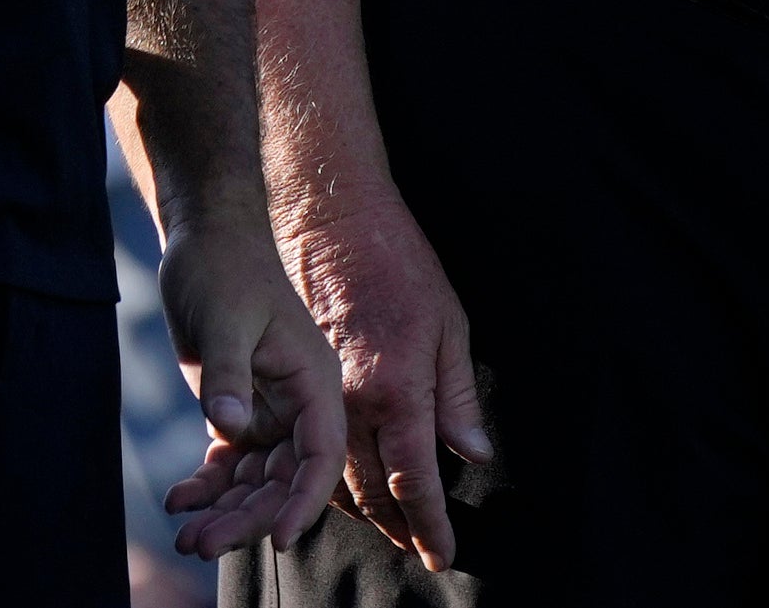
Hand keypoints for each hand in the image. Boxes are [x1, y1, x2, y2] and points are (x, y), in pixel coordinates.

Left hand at [154, 210, 346, 557]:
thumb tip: (229, 428)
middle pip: (282, 482)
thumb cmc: (222, 268)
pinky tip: (178, 501)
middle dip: (247, 519)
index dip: (303, 503)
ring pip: (253, 481)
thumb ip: (229, 373)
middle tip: (202, 546)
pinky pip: (227, 463)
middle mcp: (298, 407)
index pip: (320, 458)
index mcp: (315, 385)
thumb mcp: (225, 317)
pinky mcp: (236, 410)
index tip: (280, 539)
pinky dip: (206, 486)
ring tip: (185, 538)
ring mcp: (267, 412)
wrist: (204, 240)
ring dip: (223, 512)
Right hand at [289, 191, 491, 568]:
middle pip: (370, 491)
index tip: (442, 554)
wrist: (329, 215)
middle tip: (416, 546)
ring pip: (335, 474)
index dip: (430, 525)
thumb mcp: (450, 324)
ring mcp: (317, 391)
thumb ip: (459, 397)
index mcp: (397, 389)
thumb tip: (474, 454)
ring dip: (361, 508)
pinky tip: (345, 479)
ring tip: (388, 525)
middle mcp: (352, 401)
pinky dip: (329, 472)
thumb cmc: (398, 263)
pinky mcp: (294, 377)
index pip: (414, 482)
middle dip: (395, 527)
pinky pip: (311, 442)